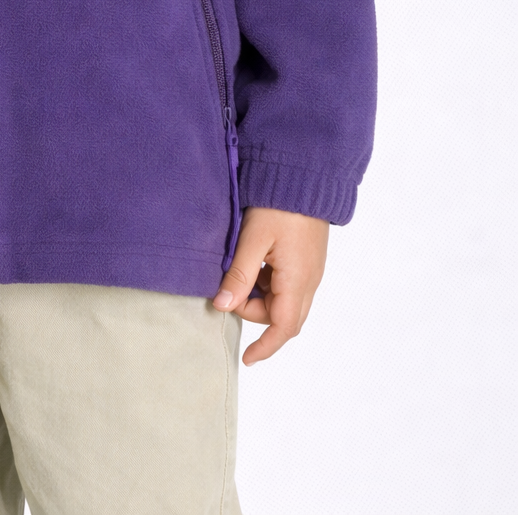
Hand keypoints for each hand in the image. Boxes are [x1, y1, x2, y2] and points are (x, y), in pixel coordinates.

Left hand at [211, 206, 328, 364]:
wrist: (307, 175)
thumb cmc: (280, 204)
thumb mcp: (253, 239)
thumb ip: (239, 275)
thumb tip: (222, 306)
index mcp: (298, 281)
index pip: (283, 328)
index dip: (265, 347)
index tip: (246, 359)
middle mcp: (309, 281)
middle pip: (283, 317)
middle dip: (255, 313)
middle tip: (230, 293)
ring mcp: (310, 270)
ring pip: (284, 300)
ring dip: (260, 296)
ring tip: (238, 271)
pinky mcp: (307, 259)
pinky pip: (288, 284)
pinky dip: (268, 283)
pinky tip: (253, 261)